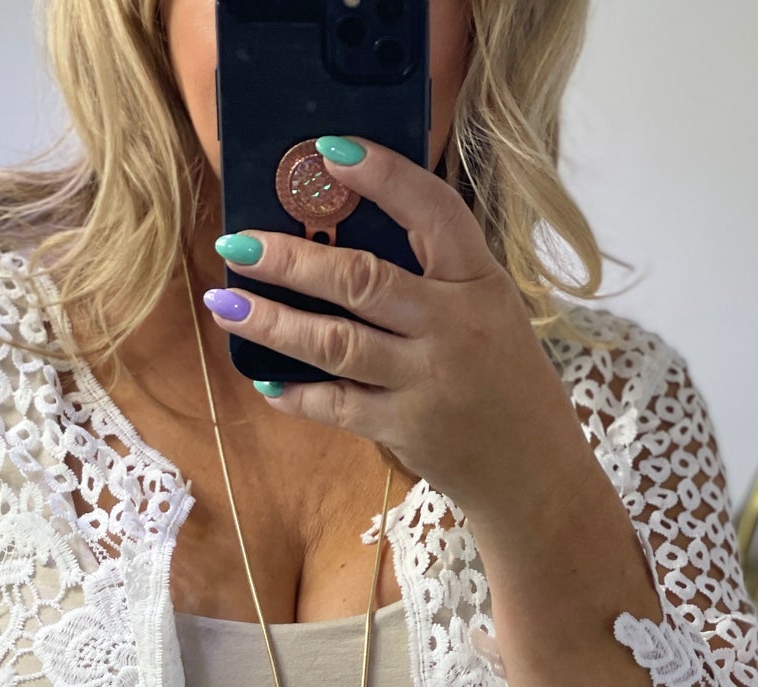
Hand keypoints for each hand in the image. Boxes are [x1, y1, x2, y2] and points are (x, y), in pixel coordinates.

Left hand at [202, 132, 555, 517]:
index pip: (433, 212)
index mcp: (477, 281)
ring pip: (337, 343)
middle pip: (362, 280)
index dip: (383, 176)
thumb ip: (433, 274)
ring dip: (274, 322)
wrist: (532, 466)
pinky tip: (263, 376)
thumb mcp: (488, 307)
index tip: (329, 150)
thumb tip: (345, 233)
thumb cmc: (501, 375)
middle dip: (292, 259)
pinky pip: (336, 405)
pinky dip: (295, 393)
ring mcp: (426, 380)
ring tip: (225, 303)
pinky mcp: (404, 427)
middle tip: (237, 242)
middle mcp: (452, 326)